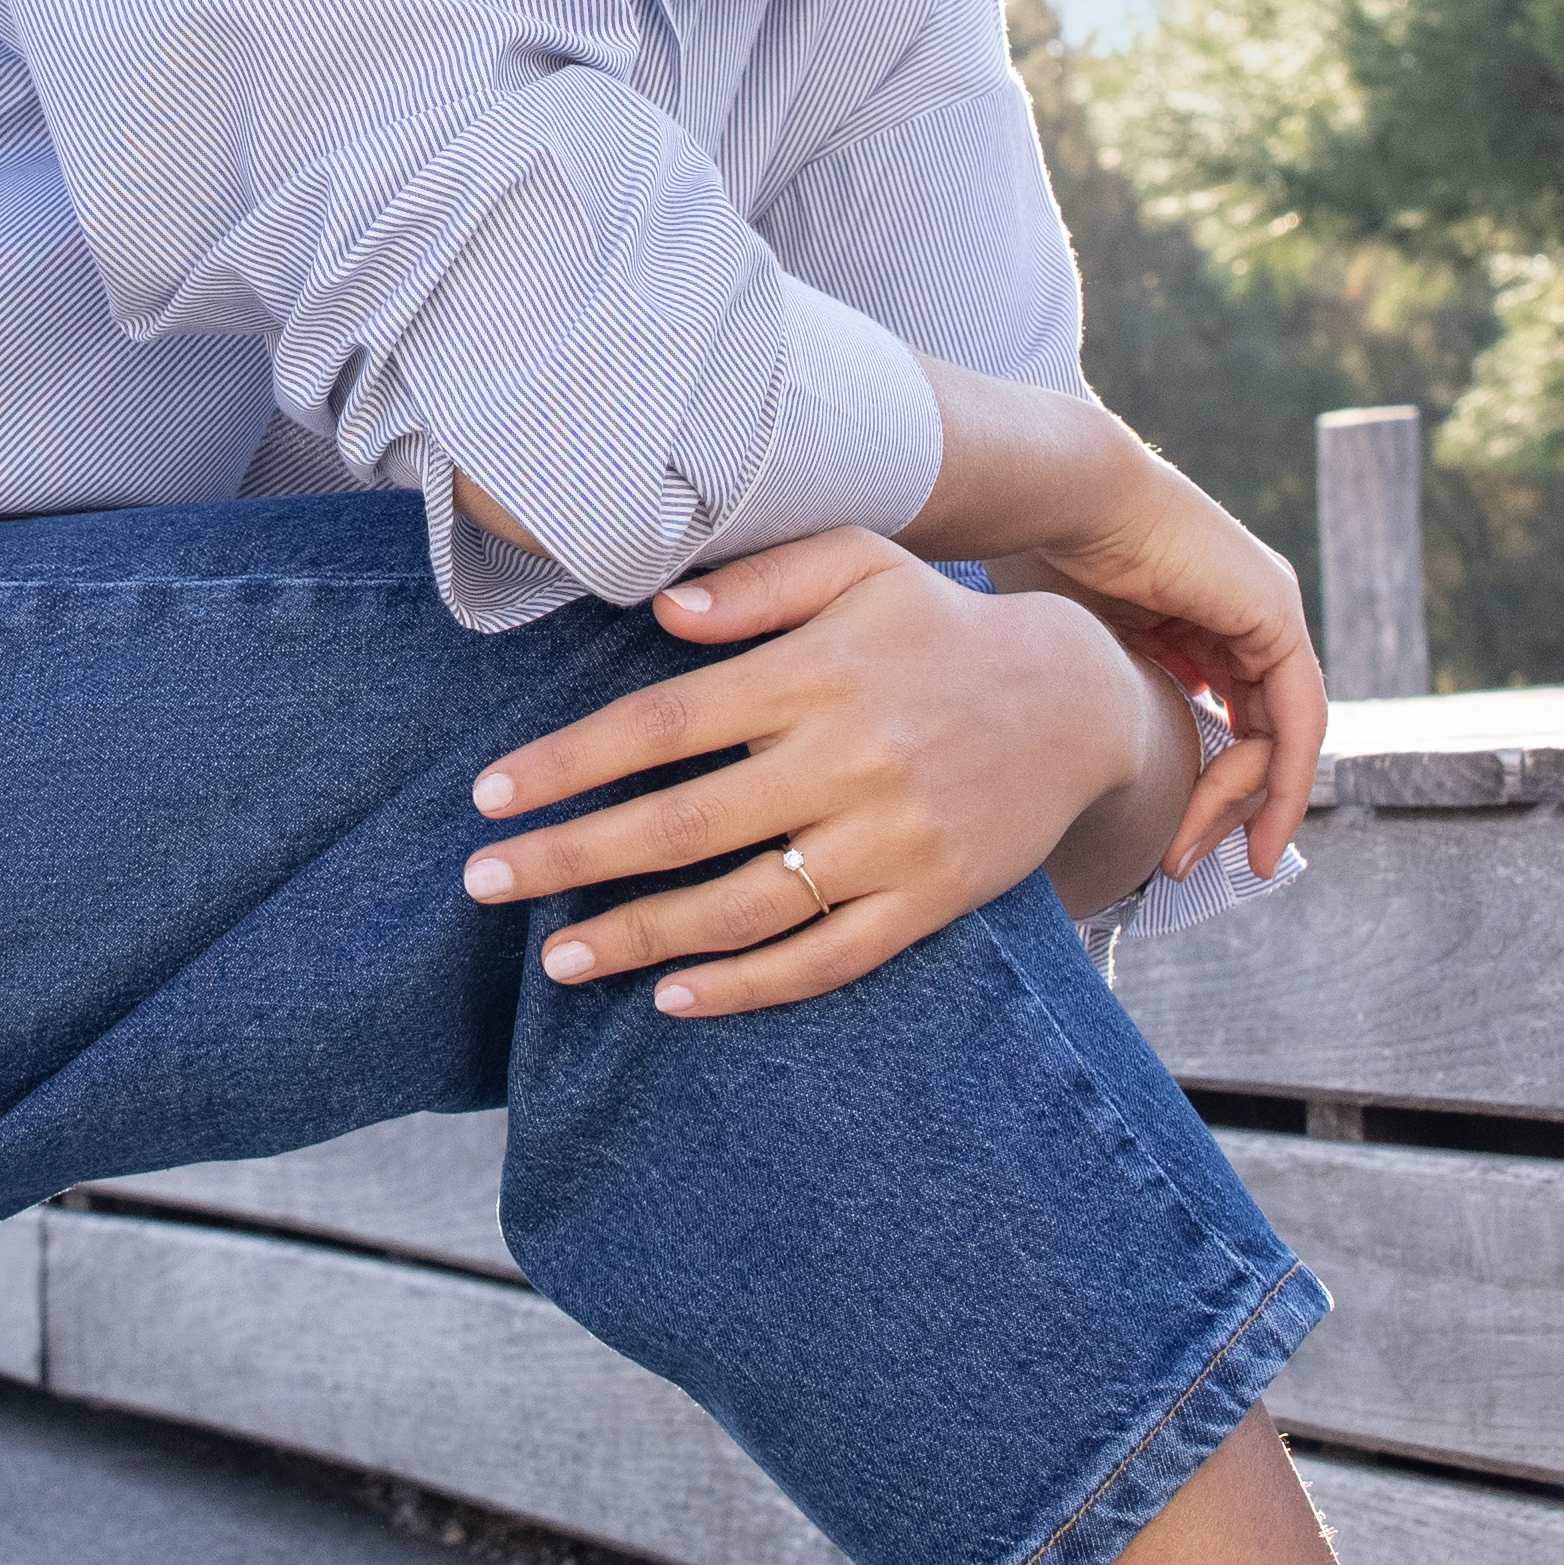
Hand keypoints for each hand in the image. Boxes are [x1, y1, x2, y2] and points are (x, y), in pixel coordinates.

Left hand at [458, 535, 1165, 1015]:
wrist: (1080, 700)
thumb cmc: (937, 627)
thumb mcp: (857, 567)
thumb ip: (756, 583)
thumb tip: (656, 609)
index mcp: (815, 674)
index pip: (664, 724)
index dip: (570, 764)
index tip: (491, 798)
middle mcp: (849, 759)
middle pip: (683, 822)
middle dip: (572, 859)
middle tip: (483, 883)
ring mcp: (891, 839)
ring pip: (743, 905)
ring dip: (638, 937)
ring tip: (555, 959)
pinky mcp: (928, 900)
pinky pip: (824, 959)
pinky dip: (744, 986)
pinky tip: (671, 997)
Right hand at [888, 379, 1329, 885]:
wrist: (1051, 491)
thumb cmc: (1031, 555)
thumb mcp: (1072, 650)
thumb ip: (1094, 698)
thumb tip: (1055, 768)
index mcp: (1192, 615)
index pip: (1220, 716)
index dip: (1203, 785)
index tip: (1173, 849)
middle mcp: (1241, 615)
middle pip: (1255, 736)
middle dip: (1221, 808)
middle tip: (1182, 867)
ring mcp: (1265, 613)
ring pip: (1279, 739)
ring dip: (1241, 806)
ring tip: (1195, 857)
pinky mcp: (1274, 617)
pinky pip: (1298, 720)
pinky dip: (1282, 782)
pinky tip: (1253, 830)